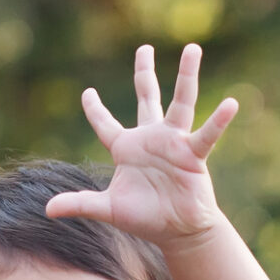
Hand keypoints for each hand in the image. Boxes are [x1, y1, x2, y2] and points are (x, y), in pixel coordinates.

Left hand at [45, 44, 239, 247]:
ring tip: (192, 49)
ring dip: (186, 75)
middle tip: (144, 47)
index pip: (105, 124)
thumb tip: (48, 210)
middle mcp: (150, 138)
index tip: (87, 93)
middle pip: (146, 96)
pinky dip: (219, 121)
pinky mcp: (193, 154)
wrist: (177, 232)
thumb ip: (80, 204)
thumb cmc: (145, 218)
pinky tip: (231, 104)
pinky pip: (206, 134)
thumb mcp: (108, 209)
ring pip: (180, 102)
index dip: (95, 109)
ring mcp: (174, 143)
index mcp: (126, 148)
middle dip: (144, 72)